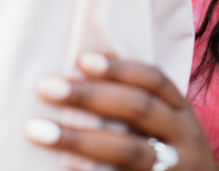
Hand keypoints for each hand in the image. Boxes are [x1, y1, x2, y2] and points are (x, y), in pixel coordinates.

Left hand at [26, 53, 218, 170]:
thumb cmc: (172, 154)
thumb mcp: (169, 124)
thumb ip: (141, 101)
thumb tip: (86, 63)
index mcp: (182, 113)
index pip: (154, 80)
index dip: (119, 69)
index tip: (81, 59)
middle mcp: (182, 139)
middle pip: (137, 110)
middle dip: (90, 96)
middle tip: (45, 87)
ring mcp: (173, 169)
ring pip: (128, 151)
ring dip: (79, 139)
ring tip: (37, 130)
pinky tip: (62, 168)